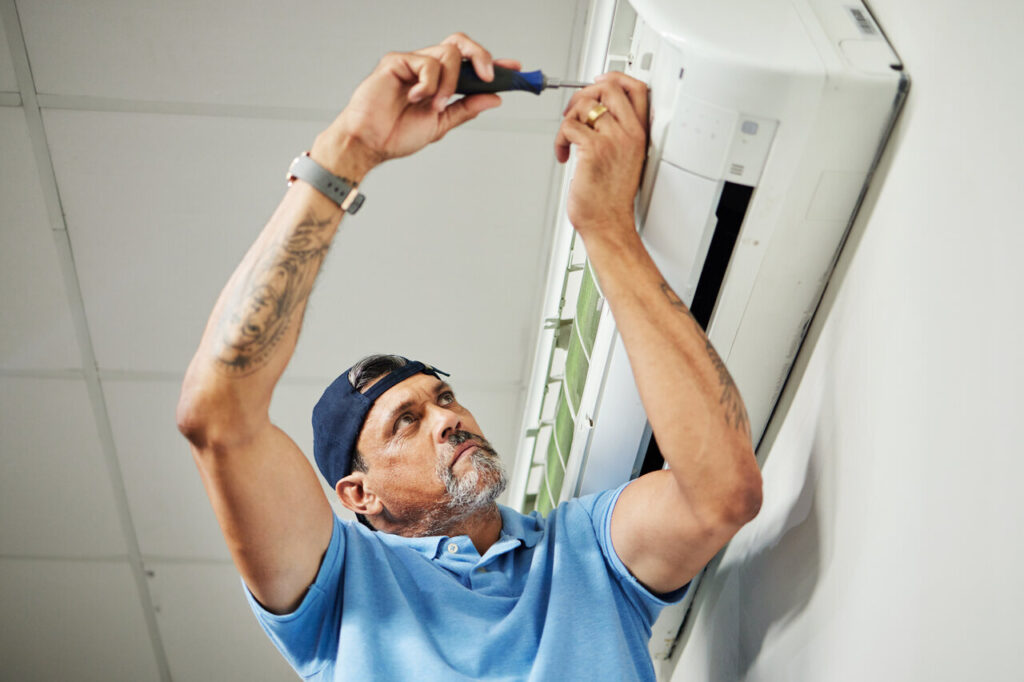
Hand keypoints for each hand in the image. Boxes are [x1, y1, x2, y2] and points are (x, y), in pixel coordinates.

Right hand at [314, 33, 520, 178]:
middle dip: (481, 57)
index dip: (493, 63)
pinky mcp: (397, 61)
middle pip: (461, 45)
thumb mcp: (441, 124)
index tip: (514, 68)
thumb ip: (466, 108)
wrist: (370, 142)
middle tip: (489, 77)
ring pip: (448, 54)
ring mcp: (412, 63)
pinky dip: (428, 84)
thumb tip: (494, 98)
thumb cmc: (396, 134)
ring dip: (449, 83)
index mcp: (439, 82)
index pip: (470, 65)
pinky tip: (416, 98)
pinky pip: (426, 63)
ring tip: (435, 105)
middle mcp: (427, 69)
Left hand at [554, 72, 648, 238]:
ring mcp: (612, 140)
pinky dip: (559, 140)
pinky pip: (568, 126)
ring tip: (567, 140)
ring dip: (568, 120)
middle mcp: (629, 133)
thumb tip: (598, 113)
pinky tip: (563, 154)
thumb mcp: (628, 159)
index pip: (638, 89)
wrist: (608, 223)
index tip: (599, 81)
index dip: (615, 77)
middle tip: (573, 111)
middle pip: (609, 86)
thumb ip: (619, 134)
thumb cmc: (613, 197)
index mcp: (640, 133)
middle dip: (584, 92)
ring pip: (583, 106)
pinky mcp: (593, 150)